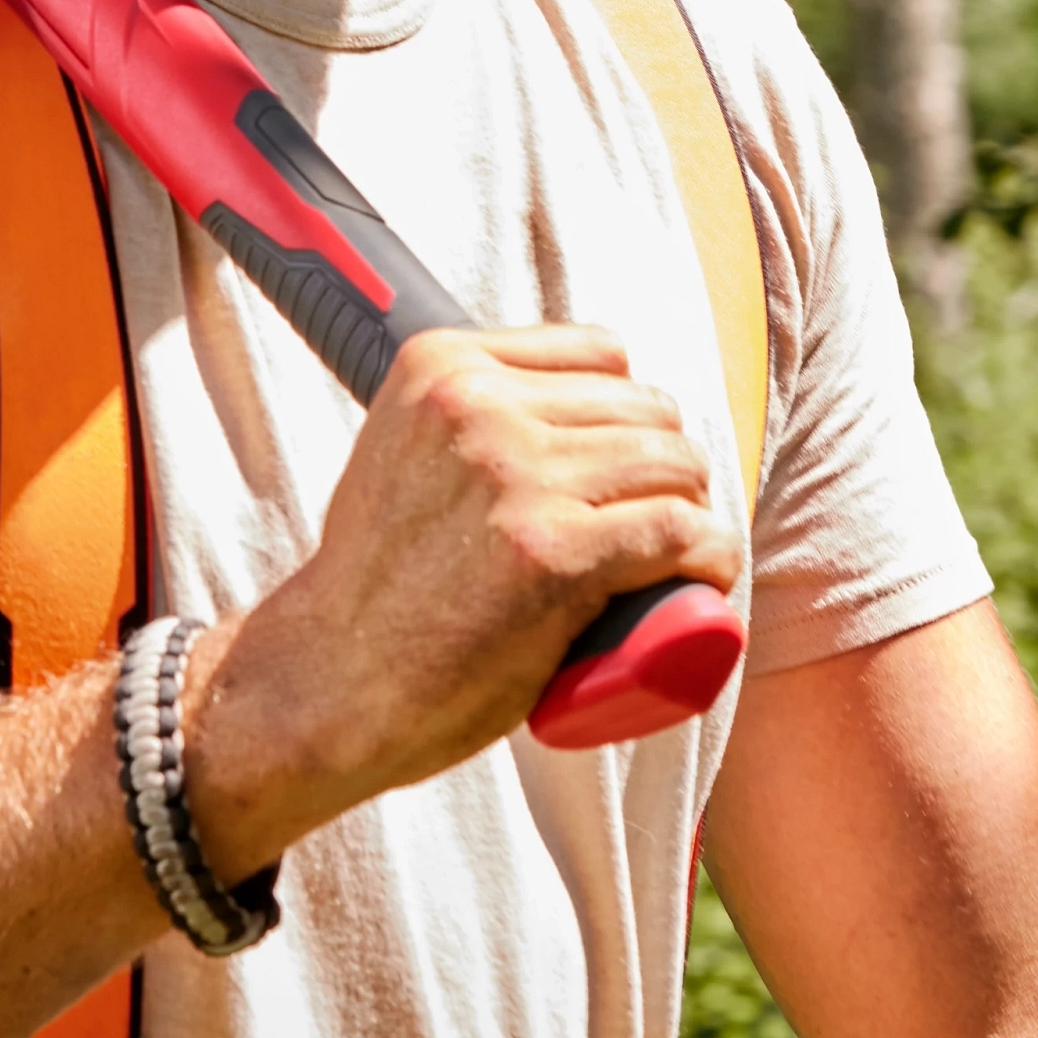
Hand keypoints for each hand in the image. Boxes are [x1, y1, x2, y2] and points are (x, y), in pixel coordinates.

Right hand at [186, 326, 741, 873]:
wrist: (325, 685)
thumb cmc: (376, 586)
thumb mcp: (403, 451)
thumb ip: (465, 415)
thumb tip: (567, 404)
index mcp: (441, 364)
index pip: (600, 352)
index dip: (626, 411)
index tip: (620, 463)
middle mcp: (479, 408)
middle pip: (645, 409)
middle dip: (664, 465)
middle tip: (650, 523)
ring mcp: (519, 480)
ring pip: (675, 465)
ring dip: (691, 510)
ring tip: (675, 554)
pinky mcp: (556, 557)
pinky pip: (683, 534)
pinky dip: (711, 557)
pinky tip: (704, 576)